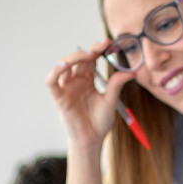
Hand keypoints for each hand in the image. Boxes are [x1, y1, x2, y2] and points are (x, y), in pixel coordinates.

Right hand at [44, 43, 128, 183]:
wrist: (92, 141)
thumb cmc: (100, 122)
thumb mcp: (111, 101)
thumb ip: (116, 85)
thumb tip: (131, 71)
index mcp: (88, 80)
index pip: (90, 59)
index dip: (97, 49)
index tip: (108, 43)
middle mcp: (76, 82)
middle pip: (78, 60)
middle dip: (88, 51)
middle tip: (100, 47)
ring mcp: (66, 89)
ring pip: (63, 66)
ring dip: (73, 58)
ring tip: (87, 55)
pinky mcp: (59, 98)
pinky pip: (51, 82)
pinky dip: (55, 72)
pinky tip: (63, 66)